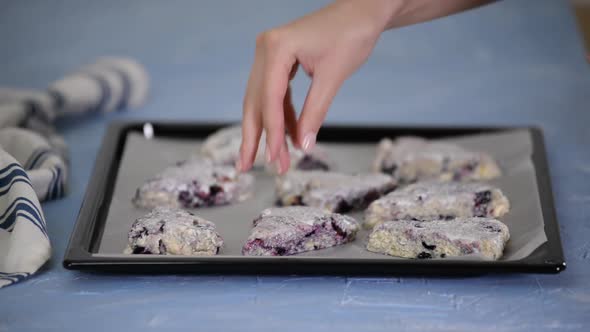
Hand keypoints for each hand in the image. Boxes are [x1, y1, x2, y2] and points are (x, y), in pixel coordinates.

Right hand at [238, 0, 393, 172]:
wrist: (362, 12)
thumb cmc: (351, 36)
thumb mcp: (333, 78)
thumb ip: (314, 112)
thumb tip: (303, 147)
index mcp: (276, 48)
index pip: (269, 99)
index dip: (272, 133)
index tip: (274, 159)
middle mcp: (266, 49)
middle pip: (255, 101)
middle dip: (254, 136)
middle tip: (245, 167)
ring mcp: (269, 53)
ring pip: (262, 99)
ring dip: (269, 129)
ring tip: (274, 159)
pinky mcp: (279, 59)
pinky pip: (275, 92)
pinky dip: (282, 115)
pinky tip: (289, 137)